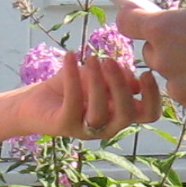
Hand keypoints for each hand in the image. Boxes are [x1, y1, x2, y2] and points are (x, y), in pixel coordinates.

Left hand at [16, 44, 164, 141]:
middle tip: (109, 61)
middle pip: (127, 114)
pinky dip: (72, 77)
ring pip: (100, 112)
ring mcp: (86, 129)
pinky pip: (72, 102)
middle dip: (121, 86)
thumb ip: (116, 76)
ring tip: (91, 59)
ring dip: (98, 83)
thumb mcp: (97, 76)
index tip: (146, 73)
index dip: (153, 97)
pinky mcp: (64, 126)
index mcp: (121, 113)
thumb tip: (132, 77)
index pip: (148, 113)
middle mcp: (108, 126)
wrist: (32, 102)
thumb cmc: (70, 87)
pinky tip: (69, 56)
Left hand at [116, 0, 185, 120]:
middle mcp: (165, 61)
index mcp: (165, 30)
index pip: (128, 24)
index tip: (133, 18)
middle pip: (152, 55)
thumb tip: (172, 27)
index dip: (132, 19)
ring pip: (174, 80)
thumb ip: (182, 21)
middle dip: (168, 50)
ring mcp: (180, 90)